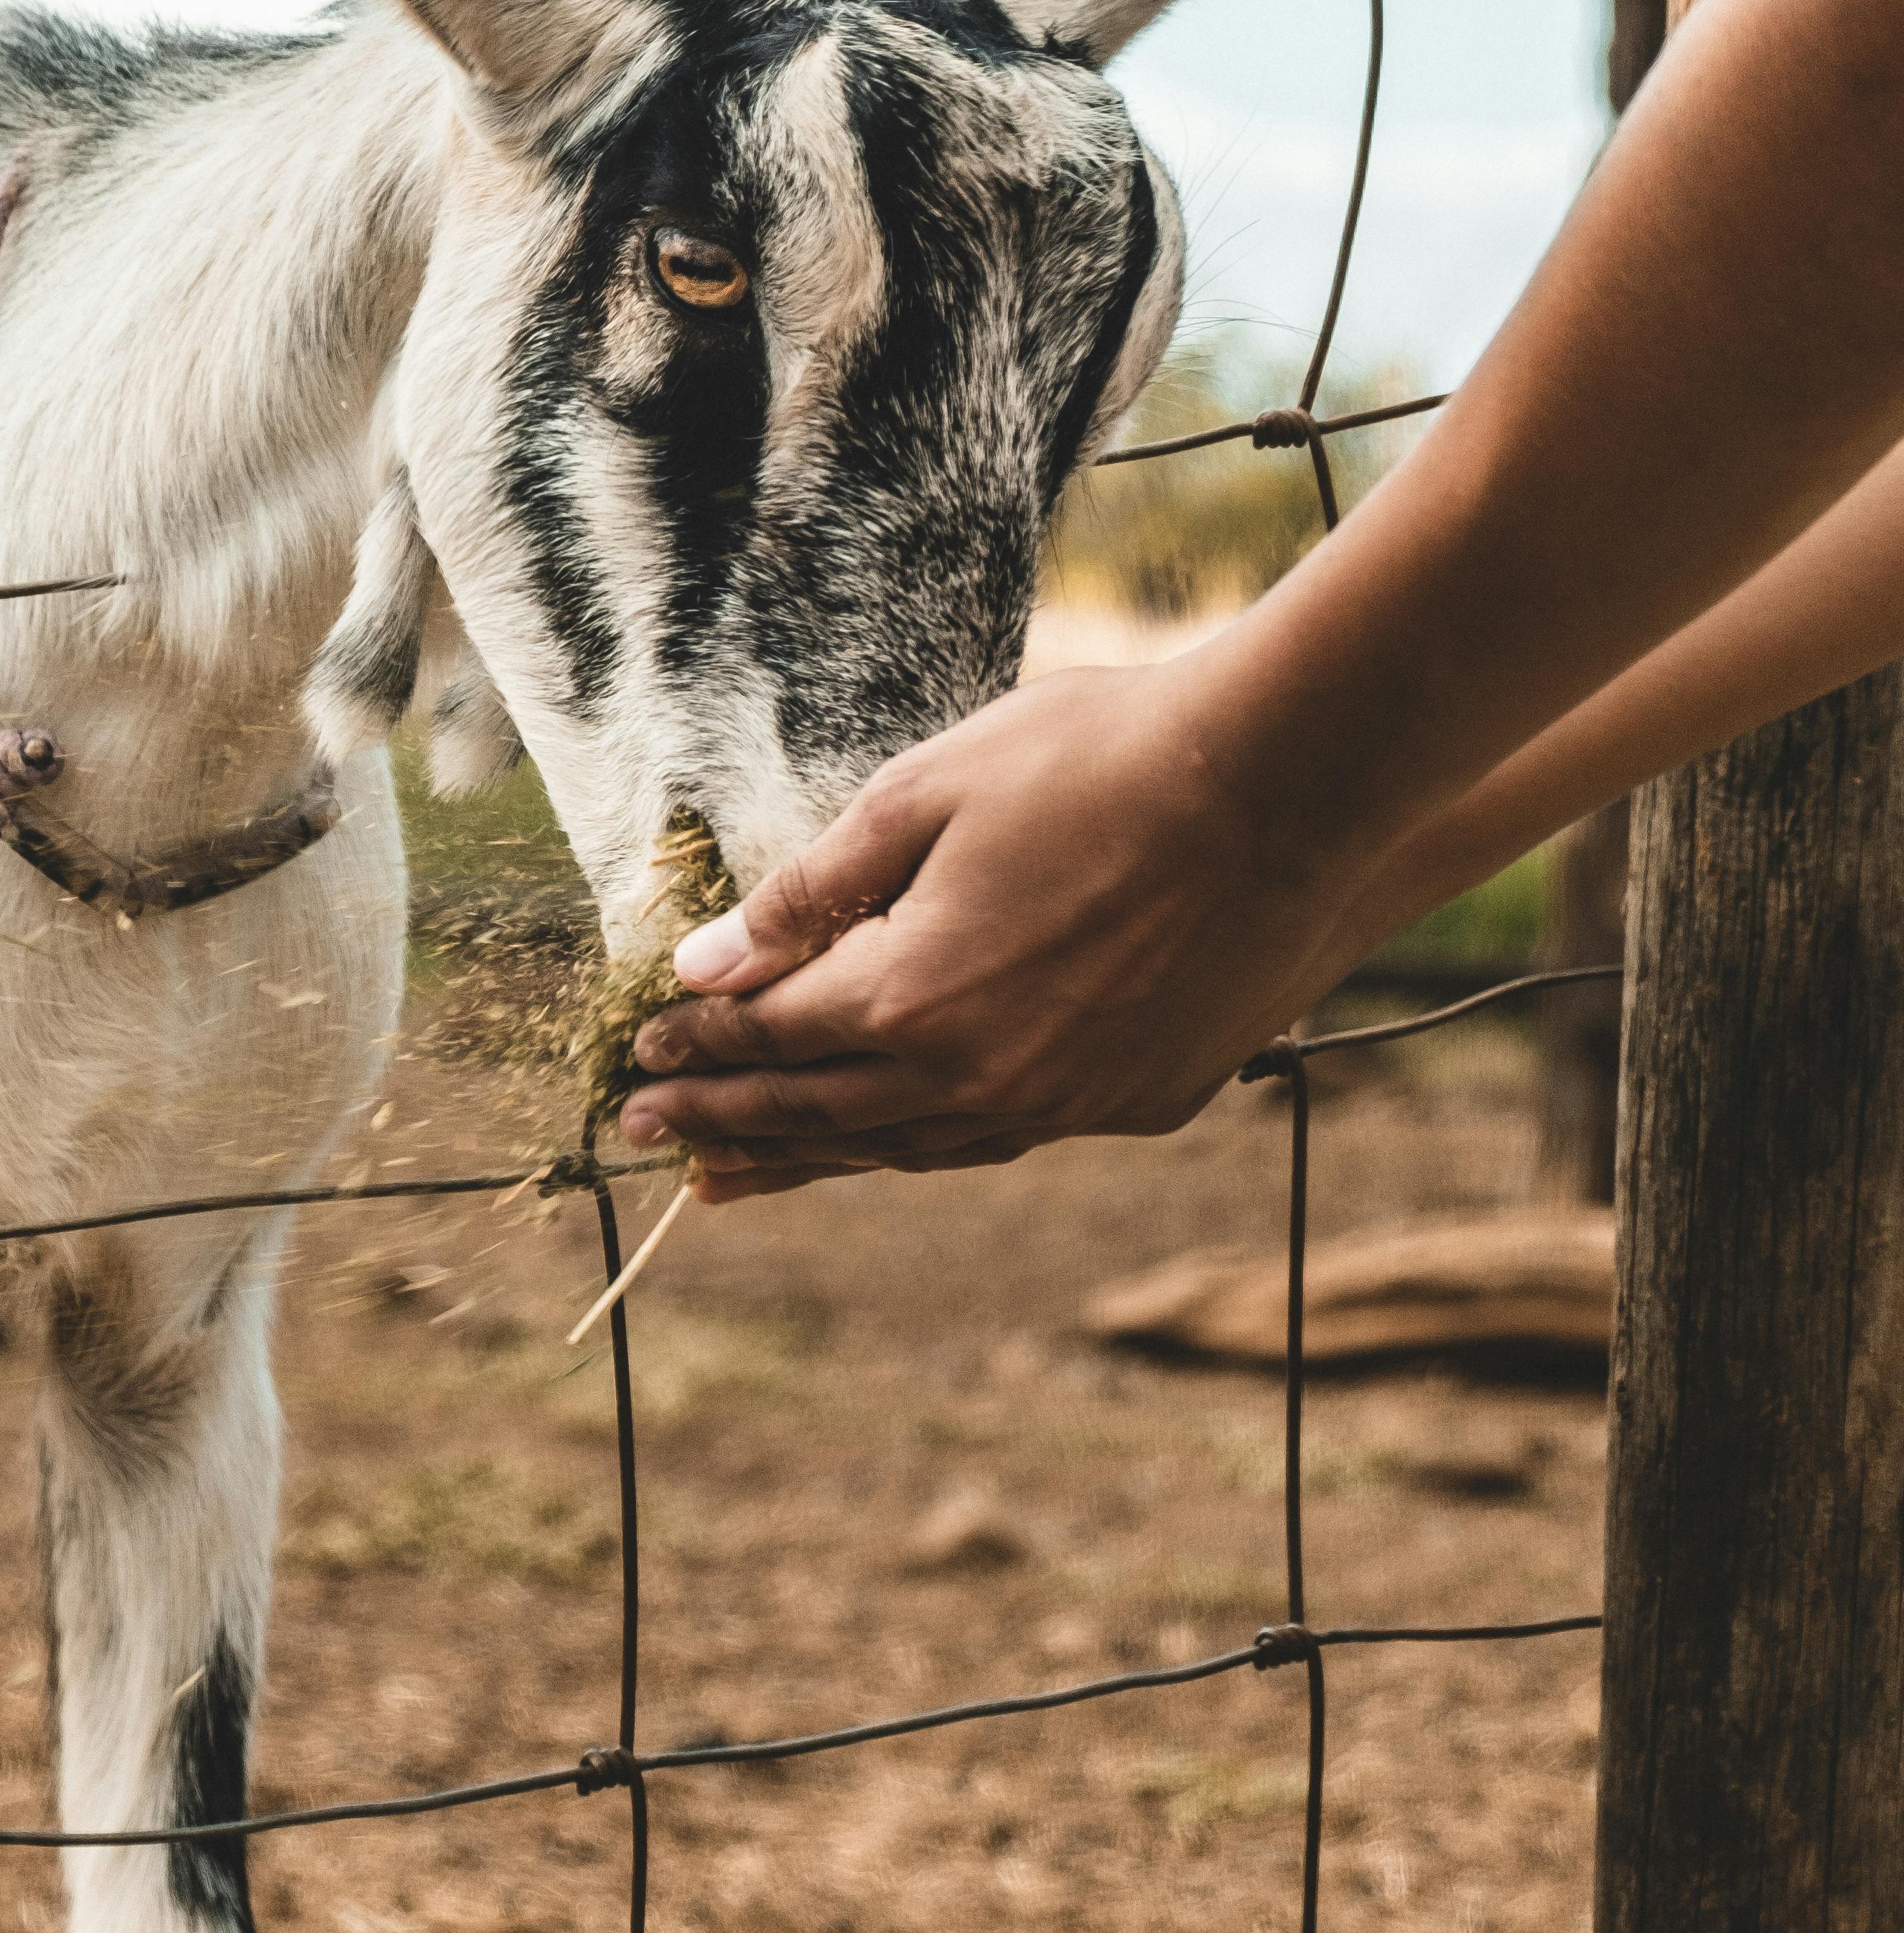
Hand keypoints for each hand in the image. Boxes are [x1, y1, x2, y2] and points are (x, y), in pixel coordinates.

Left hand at [621, 658, 1363, 1197]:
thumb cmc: (1102, 760)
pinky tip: (895, 1138)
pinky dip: (928, 1142)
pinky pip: (1003, 1137)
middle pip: (821, 1117)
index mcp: (913, 998)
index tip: (641, 1057)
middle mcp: (982, 1076)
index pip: (771, 1037)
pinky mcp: (1139, 1103)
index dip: (698, 1047)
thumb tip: (707, 965)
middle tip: (648, 1140)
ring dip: (816, 1158)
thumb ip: (808, 893)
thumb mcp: (924, 794)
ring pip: (910, 1148)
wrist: (1291, 787)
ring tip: (740, 1172)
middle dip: (725, 1125)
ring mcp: (1067, 1100)